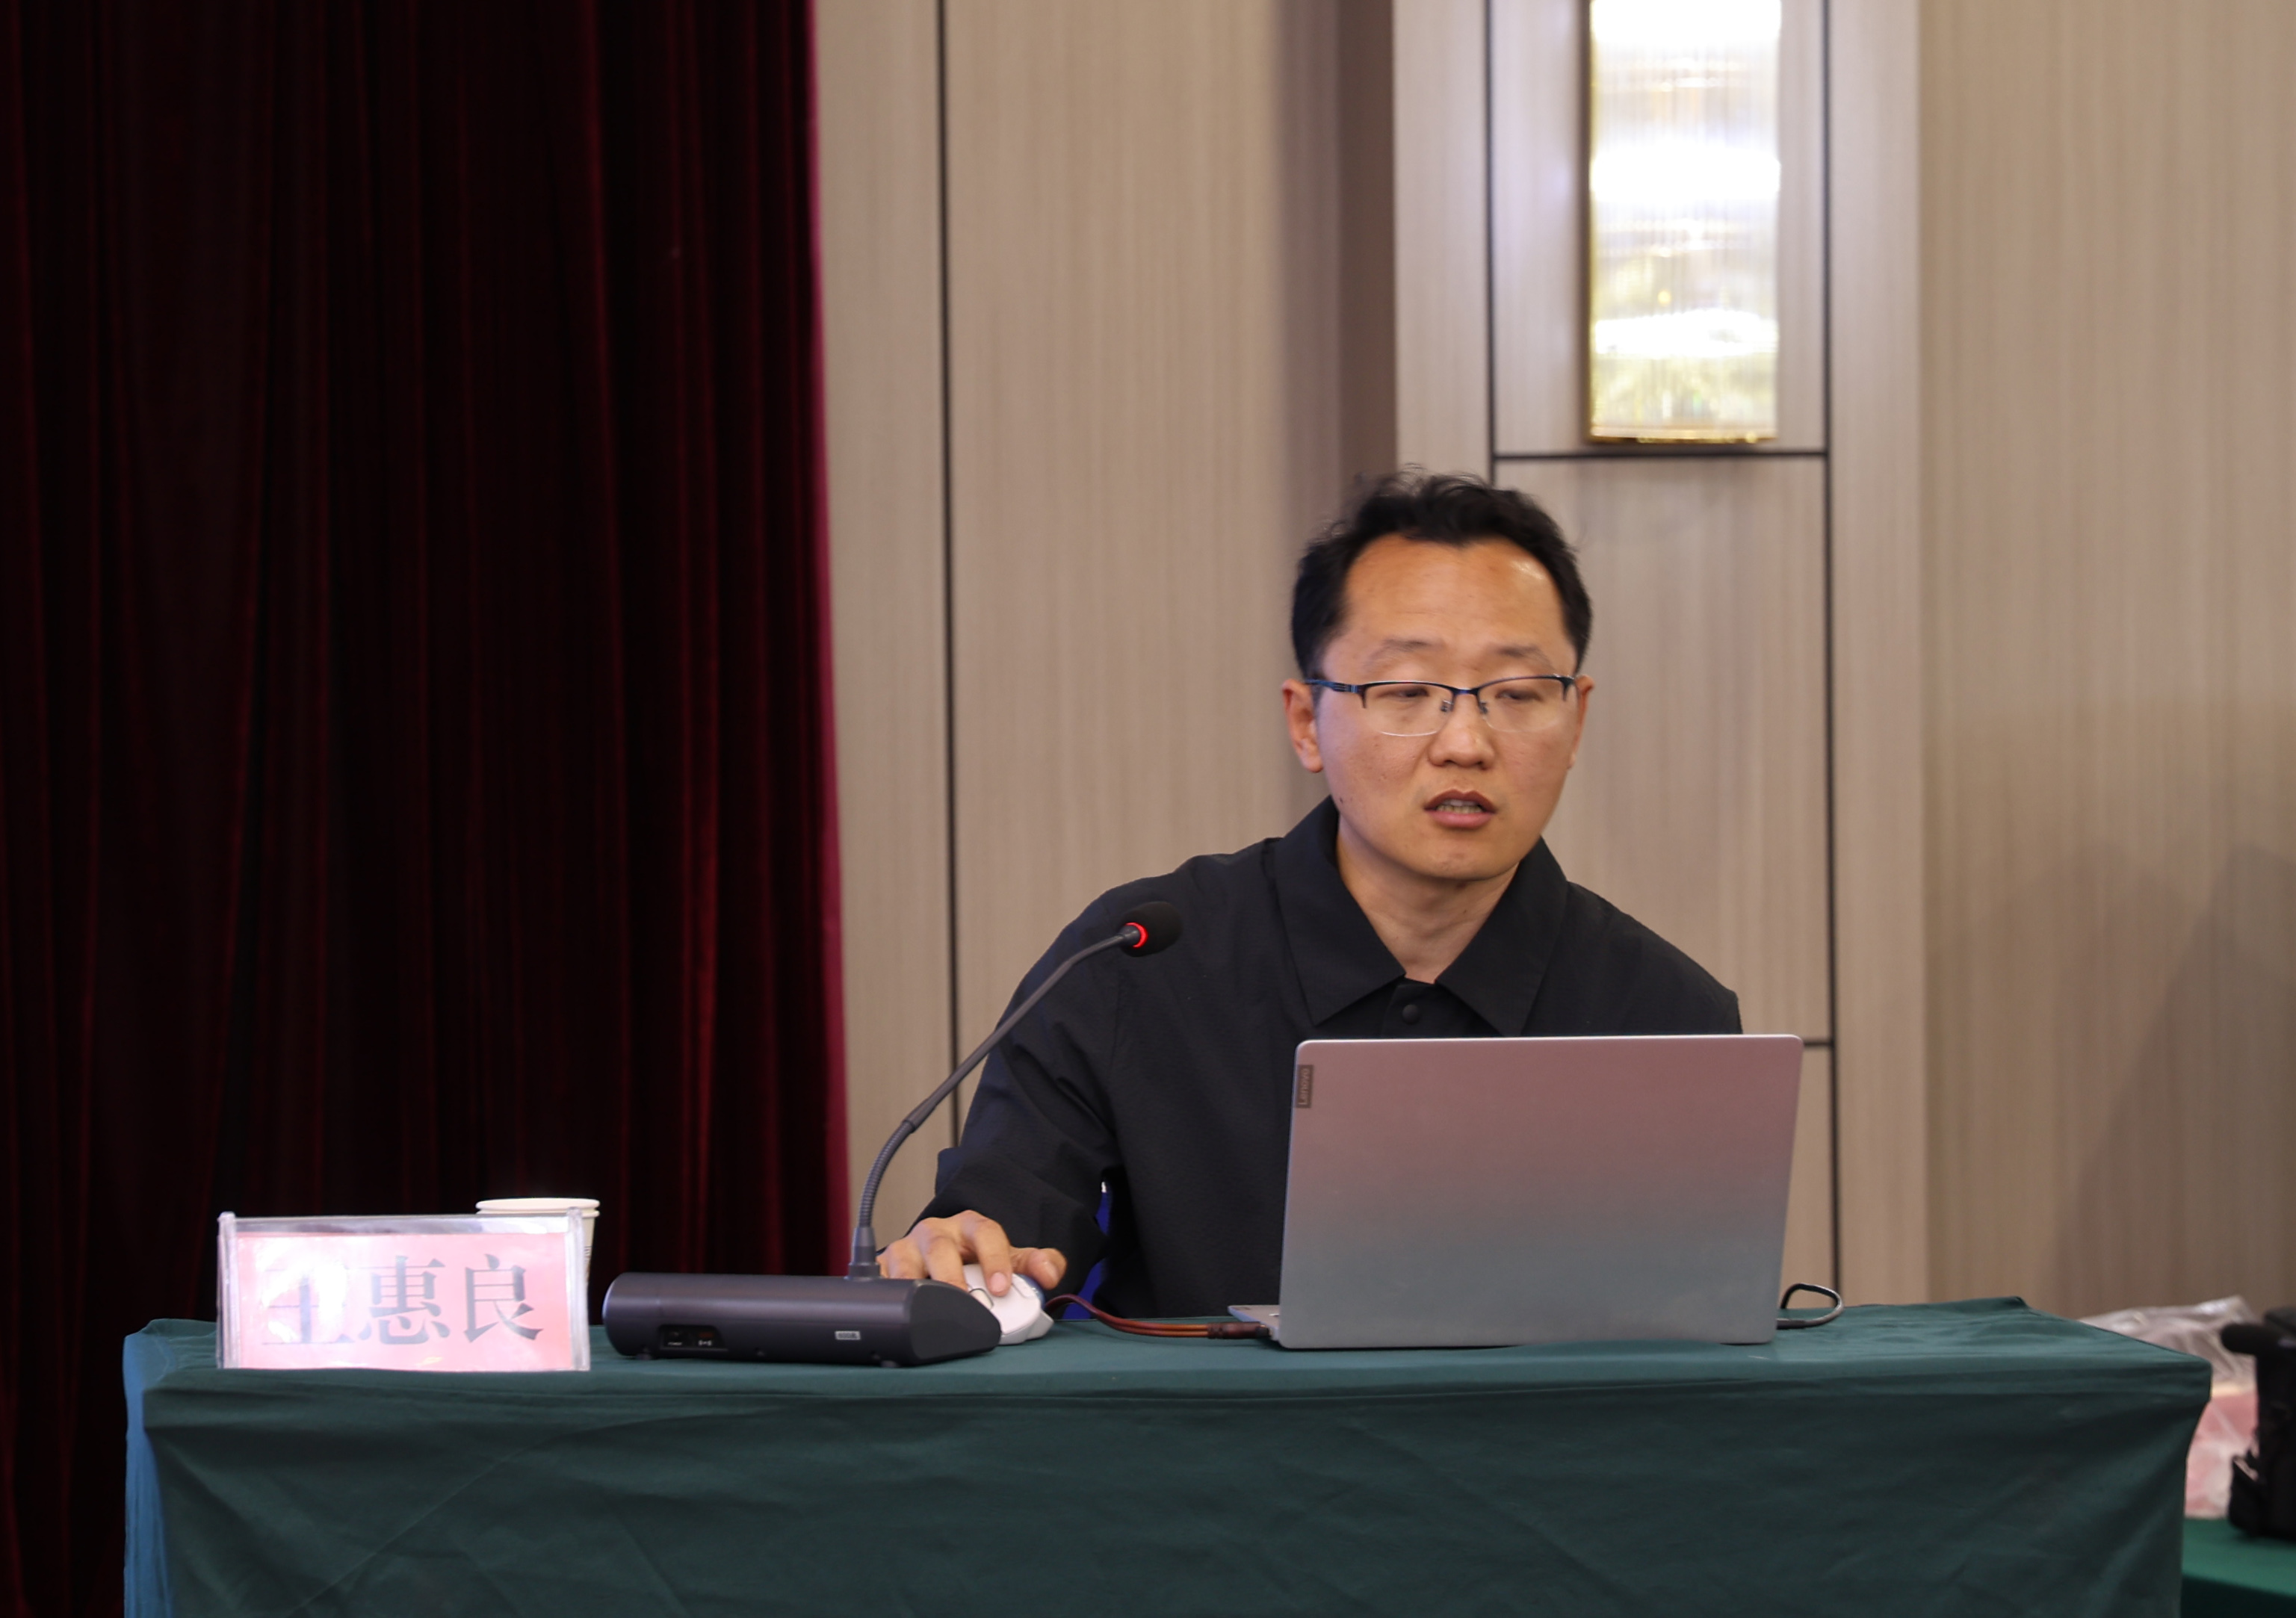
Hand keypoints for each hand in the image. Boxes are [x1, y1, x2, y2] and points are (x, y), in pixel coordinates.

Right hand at [880, 1211, 1064, 1298]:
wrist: (935, 1260)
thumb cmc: (973, 1259)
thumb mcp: (1007, 1259)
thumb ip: (1035, 1265)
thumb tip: (1050, 1273)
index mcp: (971, 1227)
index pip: (986, 1233)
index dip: (995, 1259)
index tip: (1002, 1286)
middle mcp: (936, 1233)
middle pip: (940, 1248)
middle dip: (951, 1276)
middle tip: (964, 1301)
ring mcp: (907, 1249)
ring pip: (905, 1263)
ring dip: (915, 1285)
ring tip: (926, 1310)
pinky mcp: (885, 1267)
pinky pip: (880, 1279)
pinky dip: (885, 1293)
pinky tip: (891, 1308)